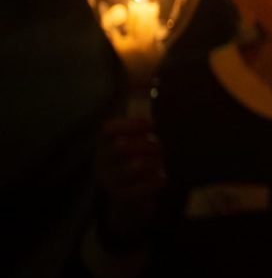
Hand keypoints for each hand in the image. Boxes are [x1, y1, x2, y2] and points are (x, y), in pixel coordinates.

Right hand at [95, 116, 165, 245]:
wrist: (132, 199)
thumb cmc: (137, 159)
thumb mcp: (137, 136)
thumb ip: (143, 112)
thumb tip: (155, 79)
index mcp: (105, 143)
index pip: (108, 130)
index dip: (129, 125)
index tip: (151, 124)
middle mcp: (102, 160)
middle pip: (120, 148)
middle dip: (145, 145)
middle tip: (161, 147)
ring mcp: (109, 180)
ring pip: (130, 168)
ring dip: (151, 163)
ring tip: (162, 163)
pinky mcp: (120, 197)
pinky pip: (136, 189)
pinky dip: (153, 182)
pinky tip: (162, 178)